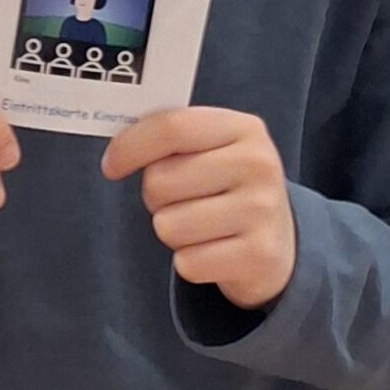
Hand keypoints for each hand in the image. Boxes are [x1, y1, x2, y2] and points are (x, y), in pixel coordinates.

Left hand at [102, 108, 295, 309]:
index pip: (171, 127)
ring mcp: (262, 210)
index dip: (129, 147)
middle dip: (156, 198)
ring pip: (168, 226)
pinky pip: (186, 263)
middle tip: (184, 202)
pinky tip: (214, 251)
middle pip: (159, 182)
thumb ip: (170, 138)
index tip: (111, 166)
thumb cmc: (227, 190)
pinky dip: (190, 262)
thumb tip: (117, 152)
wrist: (278, 243)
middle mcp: (258, 164)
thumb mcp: (212, 150)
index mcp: (243, 128)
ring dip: (173, 232)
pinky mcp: (258, 255)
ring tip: (202, 227)